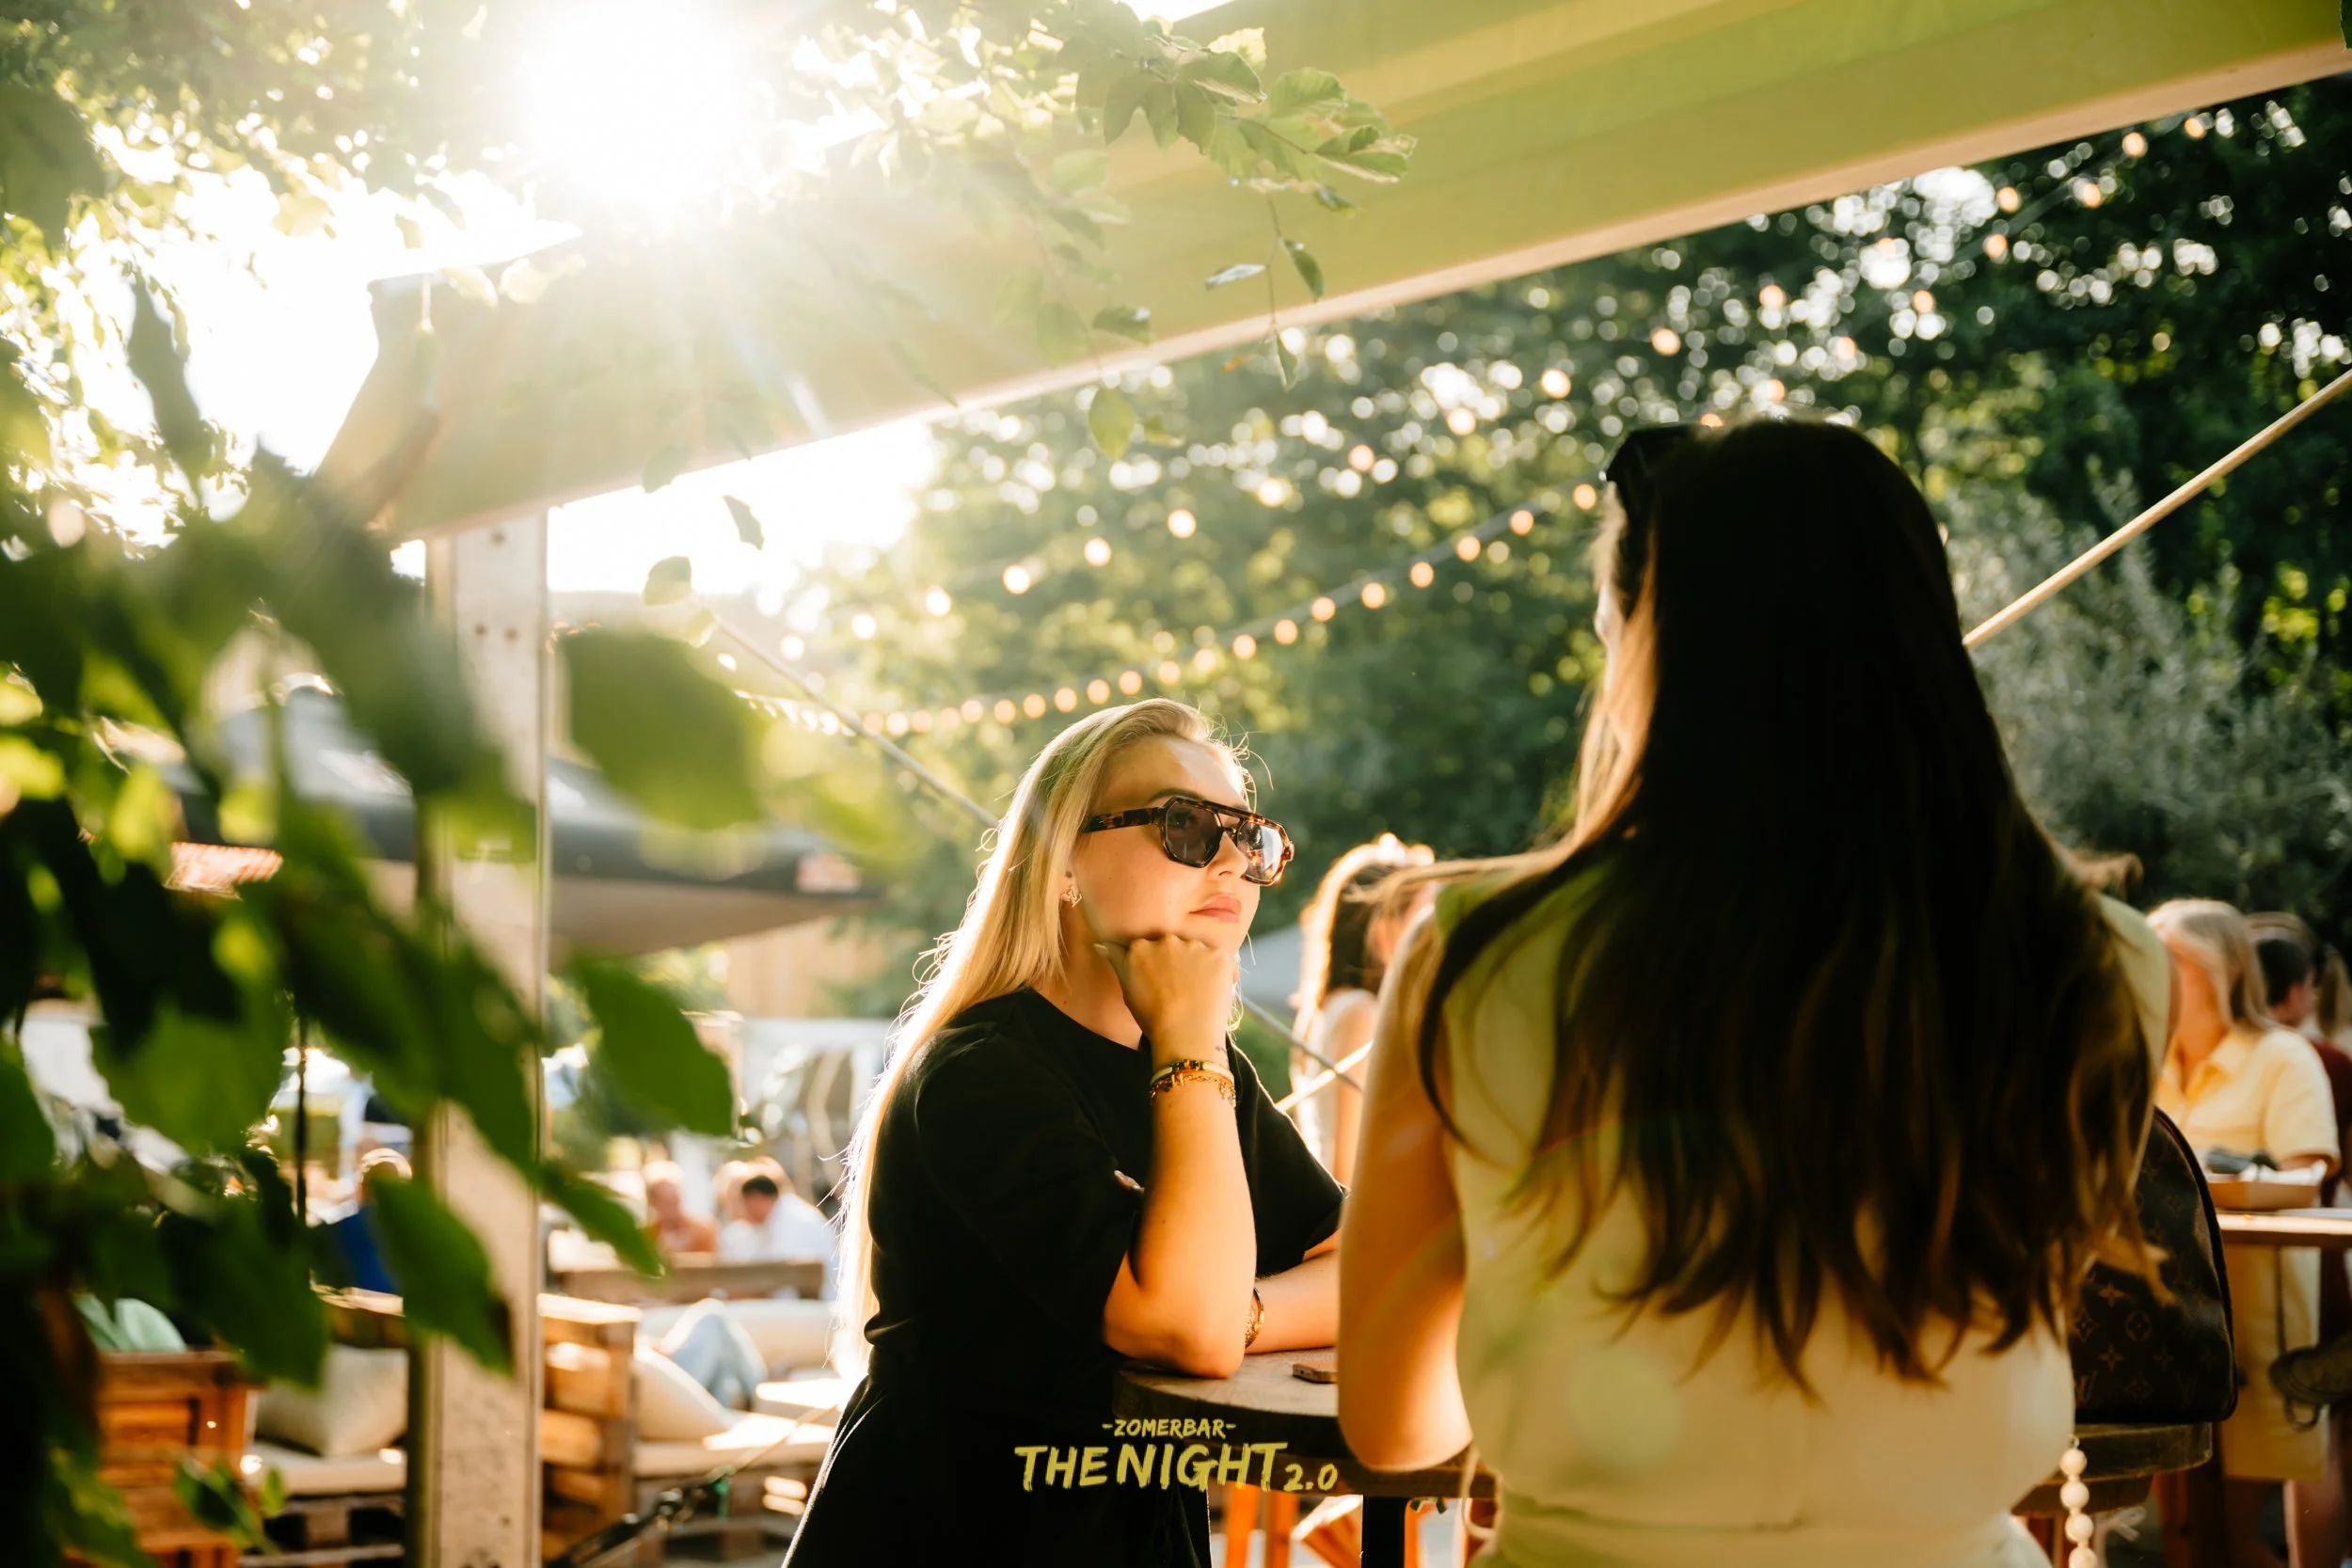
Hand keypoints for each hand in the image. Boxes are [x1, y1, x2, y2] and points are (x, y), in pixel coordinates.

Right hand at [1096, 934, 1235, 1065]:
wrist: (1185, 1034)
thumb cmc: (1152, 1018)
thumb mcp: (1127, 991)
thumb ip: (1117, 961)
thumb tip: (1102, 944)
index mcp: (1139, 947)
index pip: (1145, 947)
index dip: (1153, 965)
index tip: (1159, 983)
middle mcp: (1167, 940)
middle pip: (1172, 946)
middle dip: (1175, 961)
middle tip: (1179, 989)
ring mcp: (1195, 946)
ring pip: (1196, 951)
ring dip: (1197, 965)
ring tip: (1198, 993)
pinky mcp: (1219, 954)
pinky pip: (1220, 959)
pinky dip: (1219, 972)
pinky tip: (1214, 991)